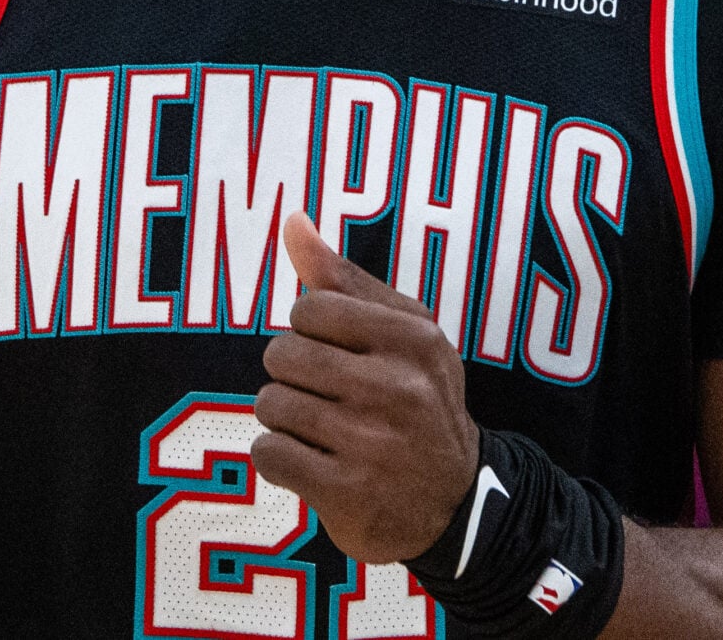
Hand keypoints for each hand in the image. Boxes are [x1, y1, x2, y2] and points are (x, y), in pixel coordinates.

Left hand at [252, 213, 479, 564]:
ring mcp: (372, 443)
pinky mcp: (346, 491)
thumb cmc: (417, 400)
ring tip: (320, 430)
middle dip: (292, 376)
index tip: (336, 353)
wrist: (454, 501)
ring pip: (271, 404)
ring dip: (284, 419)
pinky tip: (312, 462)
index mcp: (414, 339)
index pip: (310, 308)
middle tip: (326, 396)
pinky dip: (278, 458)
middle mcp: (398, 387)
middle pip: (283, 355)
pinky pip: (268, 454)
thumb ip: (344, 279)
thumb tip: (293, 221)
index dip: (309, 332)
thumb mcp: (402, 333)